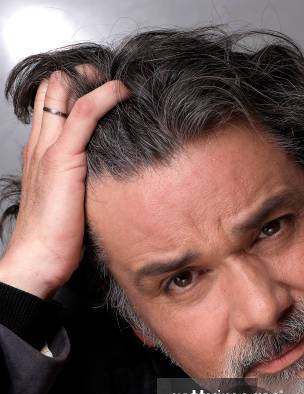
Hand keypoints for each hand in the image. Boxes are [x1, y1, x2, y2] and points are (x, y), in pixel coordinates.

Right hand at [0, 68, 130, 298]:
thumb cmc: (53, 241)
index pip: (51, 106)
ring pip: (64, 94)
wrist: (36, 261)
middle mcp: (40, 147)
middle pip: (53, 91)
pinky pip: (84, 114)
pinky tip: (121, 92)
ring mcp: (49, 150)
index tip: (102, 88)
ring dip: (92, 79)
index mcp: (40, 156)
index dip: (73, 89)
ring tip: (119, 80)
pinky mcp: (63, 159)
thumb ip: (80, 186)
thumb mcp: (69, 205)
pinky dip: (103, 96)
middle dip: (82, 76)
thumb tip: (105, 182)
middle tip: (111, 78)